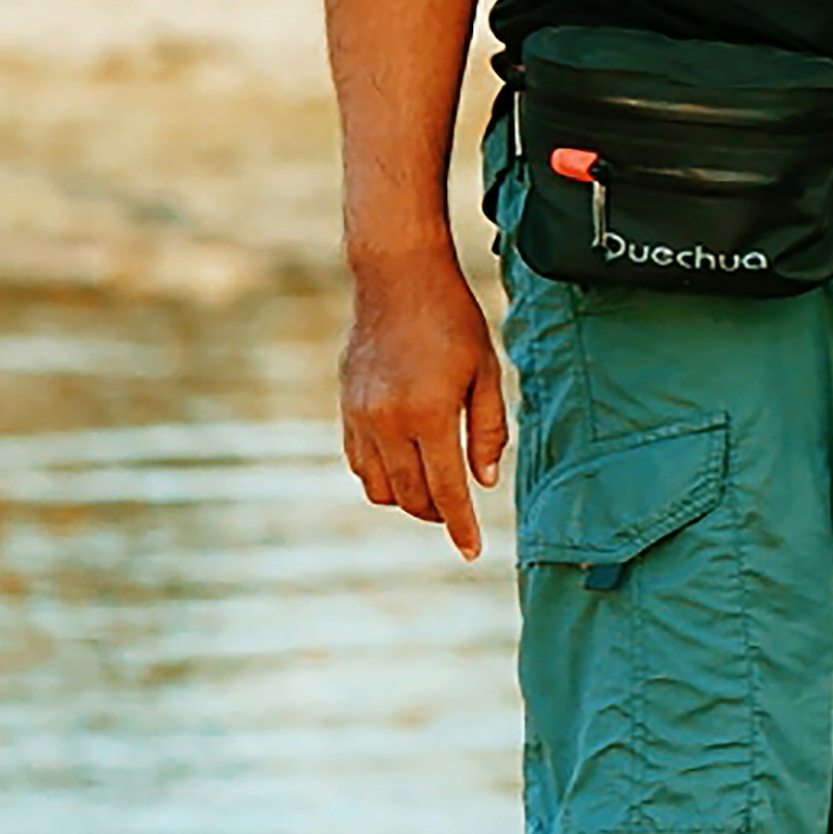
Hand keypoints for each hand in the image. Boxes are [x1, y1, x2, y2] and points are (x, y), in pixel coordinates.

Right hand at [339, 255, 508, 555]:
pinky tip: (405, 466)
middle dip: (436, 513)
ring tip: (434, 490)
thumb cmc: (453, 322)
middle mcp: (387, 422)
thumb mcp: (486, 372)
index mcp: (428, 414)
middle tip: (458, 513)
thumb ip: (487, 429)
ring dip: (407, 499)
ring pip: (379, 487)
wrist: (396, 280)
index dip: (460, 525)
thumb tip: (483, 482)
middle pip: (410, 495)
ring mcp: (360, 417)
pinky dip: (382, 476)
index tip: (470, 552)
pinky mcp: (345, 408)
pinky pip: (359, 463)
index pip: (445, 489)